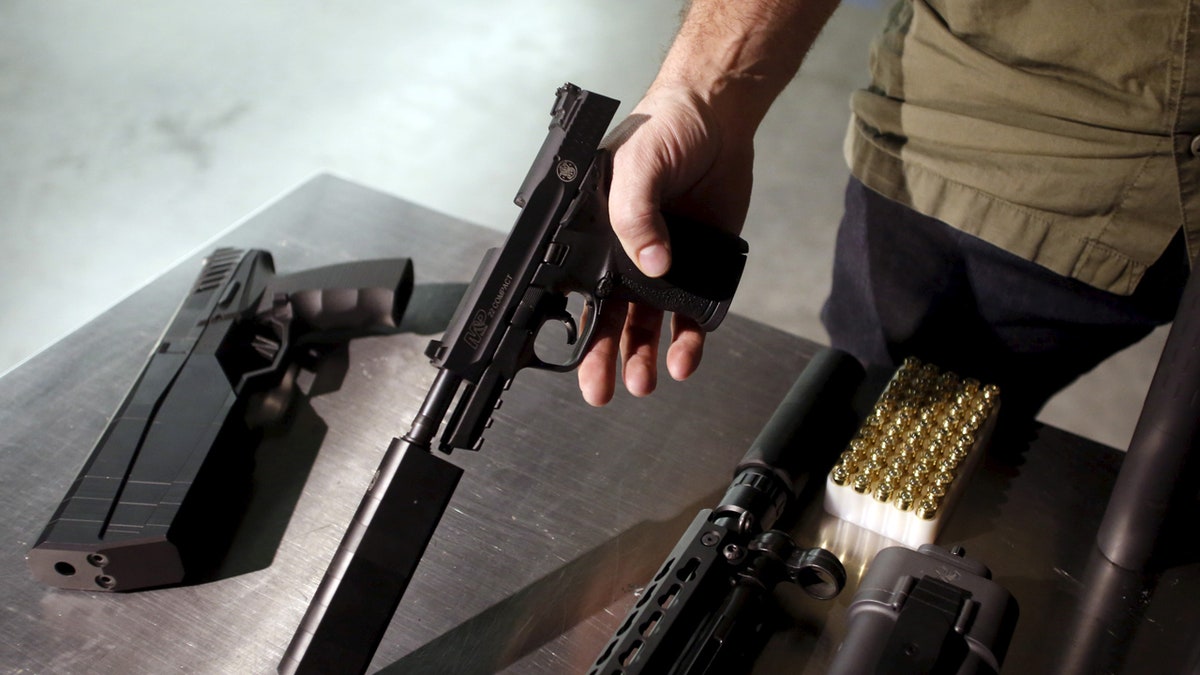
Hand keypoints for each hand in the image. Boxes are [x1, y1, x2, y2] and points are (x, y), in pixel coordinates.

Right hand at [577, 84, 754, 405]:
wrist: (717, 116)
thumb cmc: (662, 128)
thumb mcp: (634, 165)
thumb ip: (634, 215)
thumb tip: (651, 265)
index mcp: (593, 233)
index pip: (572, 287)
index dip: (568, 324)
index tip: (567, 357)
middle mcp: (623, 255)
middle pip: (606, 318)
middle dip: (601, 359)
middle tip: (600, 391)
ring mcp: (662, 264)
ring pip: (646, 324)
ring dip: (642, 356)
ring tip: (642, 383)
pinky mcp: (700, 266)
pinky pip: (691, 311)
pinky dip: (688, 339)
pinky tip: (684, 357)